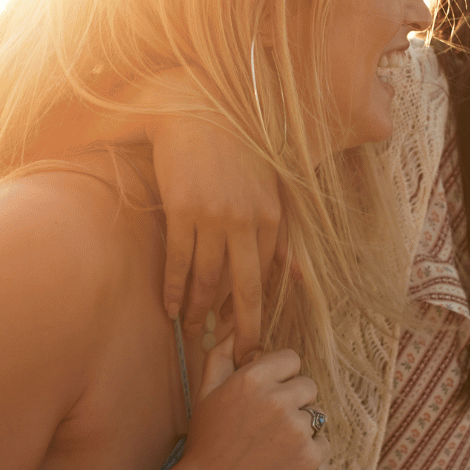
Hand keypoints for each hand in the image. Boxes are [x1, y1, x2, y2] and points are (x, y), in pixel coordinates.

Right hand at [145, 110, 284, 363]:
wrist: (197, 111)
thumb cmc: (235, 149)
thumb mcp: (269, 186)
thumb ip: (279, 229)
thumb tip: (298, 274)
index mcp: (271, 217)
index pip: (265, 277)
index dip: (256, 310)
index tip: (251, 334)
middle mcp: (246, 221)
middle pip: (243, 289)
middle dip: (241, 329)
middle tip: (238, 357)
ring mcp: (213, 217)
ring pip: (206, 279)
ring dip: (199, 312)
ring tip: (193, 334)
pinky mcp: (183, 211)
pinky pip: (179, 262)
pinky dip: (174, 289)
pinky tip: (170, 308)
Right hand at [171, 323, 325, 469]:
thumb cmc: (206, 443)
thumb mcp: (205, 393)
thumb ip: (221, 355)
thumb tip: (235, 330)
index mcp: (252, 378)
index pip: (292, 359)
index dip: (280, 377)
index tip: (266, 395)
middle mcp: (278, 399)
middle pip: (308, 385)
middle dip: (292, 401)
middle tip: (266, 425)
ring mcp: (297, 429)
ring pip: (315, 415)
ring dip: (299, 428)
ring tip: (270, 446)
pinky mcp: (309, 457)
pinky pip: (323, 442)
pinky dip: (307, 452)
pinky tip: (280, 461)